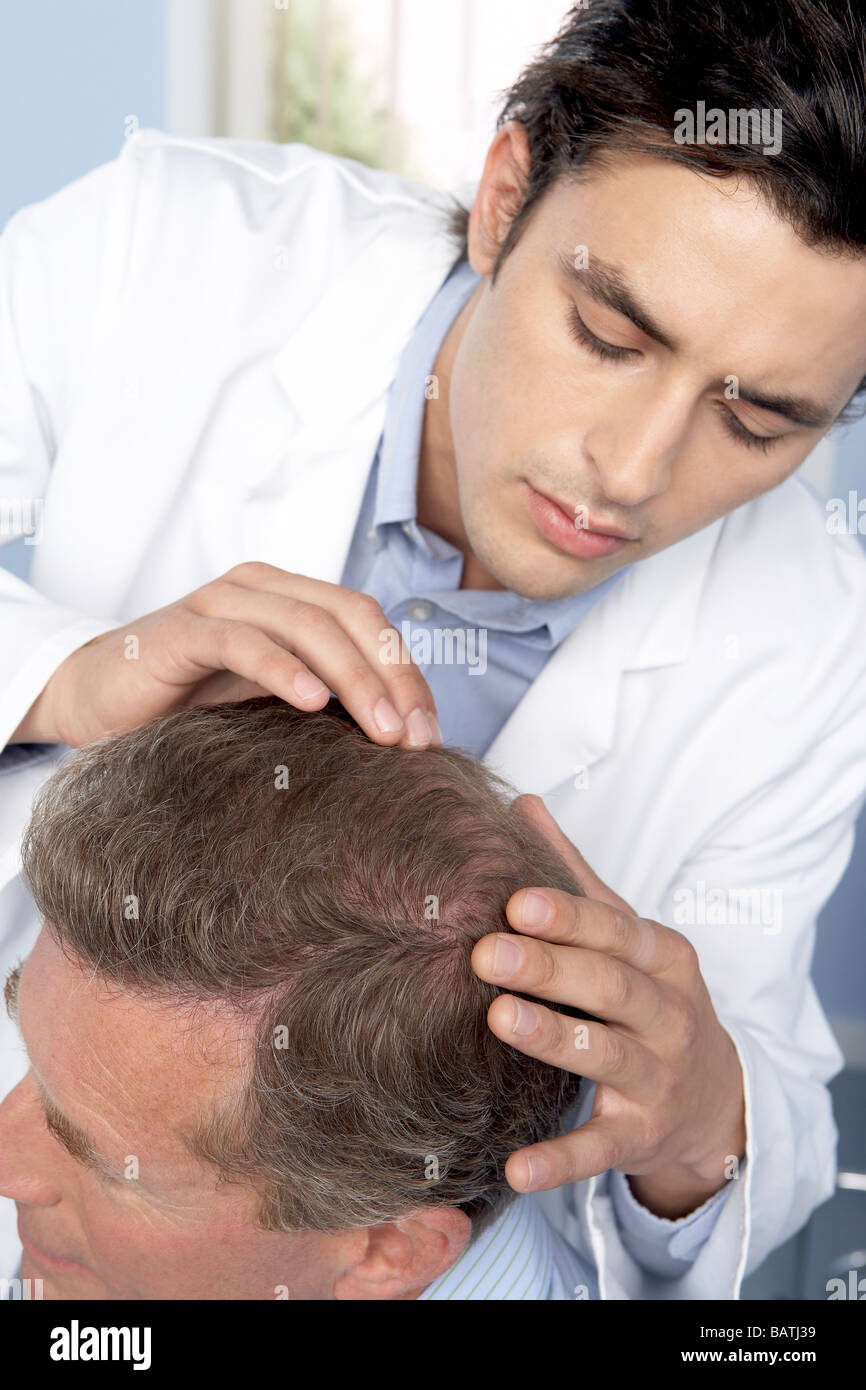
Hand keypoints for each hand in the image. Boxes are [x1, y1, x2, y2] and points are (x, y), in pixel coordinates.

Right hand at [11, 562, 440, 751]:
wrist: (93, 700)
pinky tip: (314, 703)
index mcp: (289, 598)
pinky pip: (244, 641)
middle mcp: (261, 588)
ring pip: (309, 624)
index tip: (429, 734)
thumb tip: (400, 739)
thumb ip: (324, 702)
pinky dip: (285, 669)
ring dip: (354, 678)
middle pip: (351, 616)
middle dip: (393, 677)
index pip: (369, 623)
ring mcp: (221, 602)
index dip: (407, 674)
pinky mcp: (182, 631)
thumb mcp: (269, 703)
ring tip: (382, 730)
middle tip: (416, 738)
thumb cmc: (185, 705)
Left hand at [471, 795, 746, 1217]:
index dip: (568, 917)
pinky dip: (560, 1159)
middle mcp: (669, 1017)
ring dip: (554, 1040)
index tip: (516, 900)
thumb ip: (575, 877)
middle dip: (551, 969)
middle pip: (610, 988)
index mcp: (665, 959)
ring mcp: (657, 1079)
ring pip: (606, 1056)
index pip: (616, 932)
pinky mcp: (640, 1135)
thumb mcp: (629, 938)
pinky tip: (517, 1166)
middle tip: (487, 953)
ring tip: (500, 1019)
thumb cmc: (652, 1000)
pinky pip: (598, 1147)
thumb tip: (522, 804)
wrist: (716, 1101)